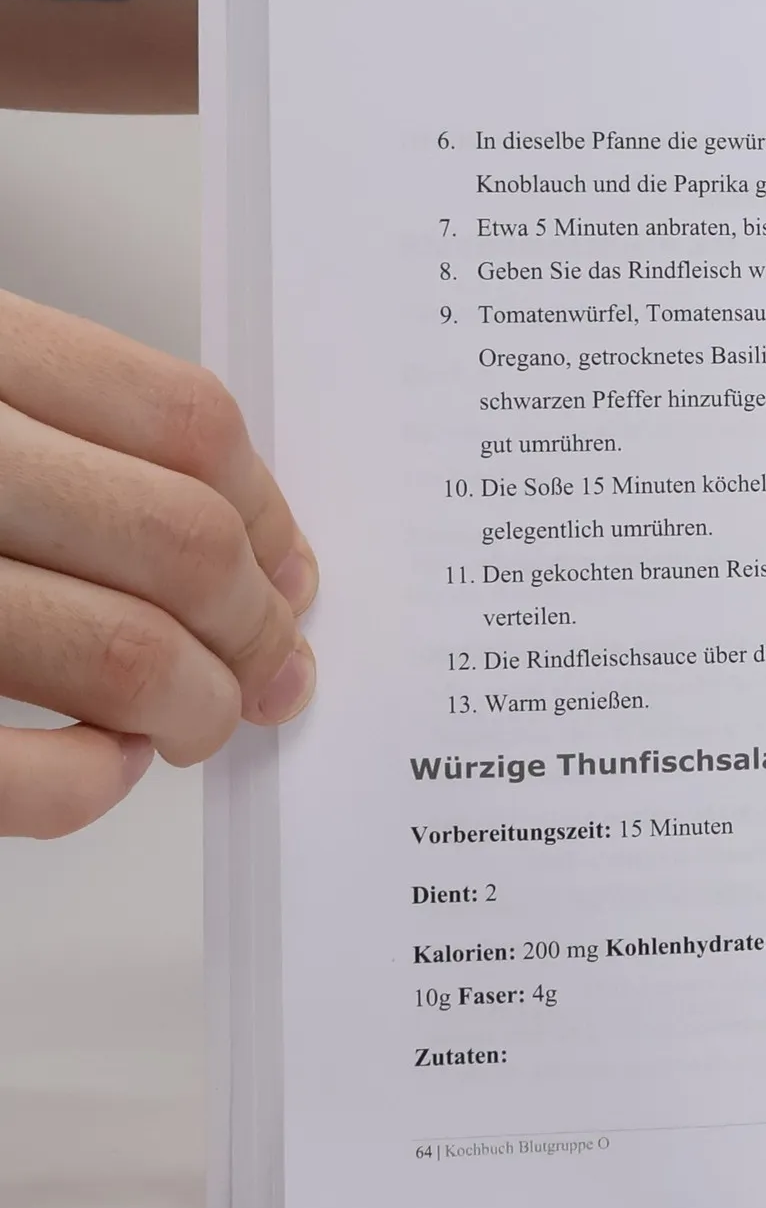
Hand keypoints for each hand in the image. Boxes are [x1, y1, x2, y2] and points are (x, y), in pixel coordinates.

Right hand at [0, 288, 315, 836]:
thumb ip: (72, 438)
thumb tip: (250, 552)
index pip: (185, 422)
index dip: (271, 515)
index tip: (295, 576)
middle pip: (183, 540)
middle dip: (256, 628)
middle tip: (267, 670)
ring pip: (129, 654)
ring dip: (200, 710)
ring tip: (195, 721)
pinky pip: (29, 775)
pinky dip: (89, 786)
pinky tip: (99, 763)